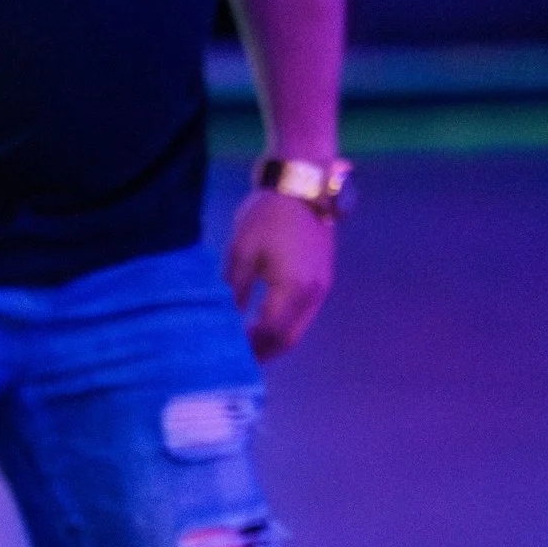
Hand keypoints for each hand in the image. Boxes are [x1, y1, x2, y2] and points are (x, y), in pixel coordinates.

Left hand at [224, 186, 334, 358]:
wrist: (301, 187)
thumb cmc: (267, 216)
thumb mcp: (241, 252)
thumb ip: (234, 290)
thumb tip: (225, 320)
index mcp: (293, 288)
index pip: (270, 332)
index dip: (249, 347)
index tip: (227, 354)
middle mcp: (313, 294)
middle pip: (288, 339)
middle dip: (263, 352)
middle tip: (236, 359)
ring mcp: (322, 289)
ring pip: (298, 330)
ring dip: (274, 341)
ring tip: (246, 345)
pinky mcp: (323, 281)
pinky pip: (304, 315)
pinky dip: (284, 326)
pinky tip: (262, 324)